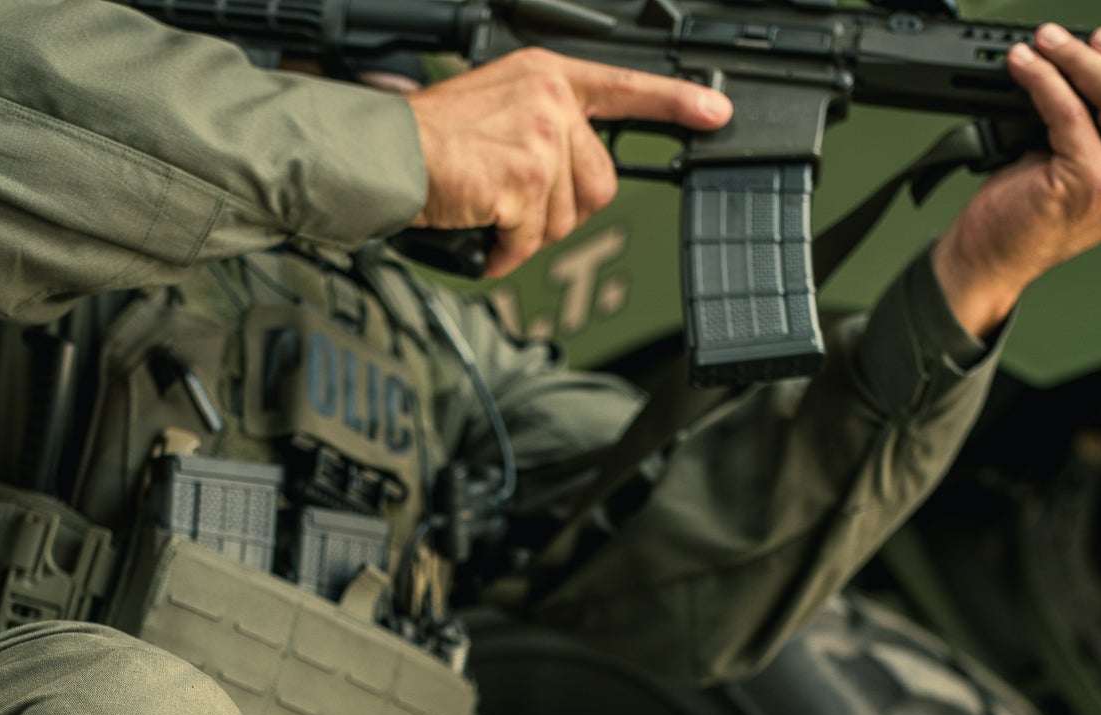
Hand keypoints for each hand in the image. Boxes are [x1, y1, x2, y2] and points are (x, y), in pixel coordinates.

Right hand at [406, 49, 731, 277]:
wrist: (385, 154)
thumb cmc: (428, 138)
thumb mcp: (497, 107)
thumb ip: (545, 126)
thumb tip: (575, 177)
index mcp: (548, 76)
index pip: (627, 87)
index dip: (675, 103)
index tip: (716, 114)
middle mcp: (551, 100)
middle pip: (600, 182)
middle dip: (564, 212)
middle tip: (520, 209)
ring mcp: (541, 139)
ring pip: (567, 218)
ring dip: (528, 235)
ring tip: (489, 216)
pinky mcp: (525, 179)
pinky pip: (533, 239)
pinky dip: (505, 252)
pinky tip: (480, 234)